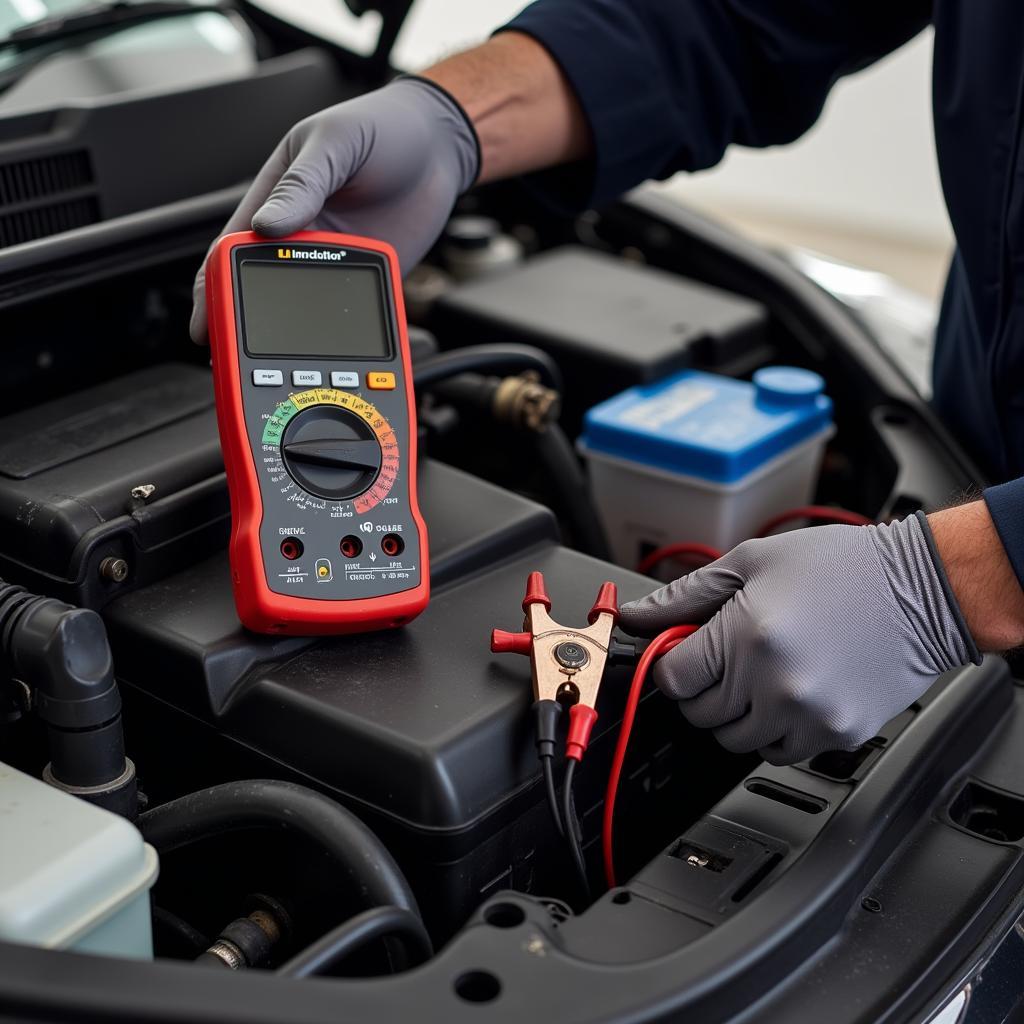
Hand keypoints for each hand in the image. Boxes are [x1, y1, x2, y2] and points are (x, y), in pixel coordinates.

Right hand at [189, 77, 478, 341]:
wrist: (439, 145)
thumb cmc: (381, 129)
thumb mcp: (335, 144)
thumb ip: (303, 184)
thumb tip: (268, 224)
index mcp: (275, 201)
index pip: (233, 251)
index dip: (215, 289)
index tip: (207, 322)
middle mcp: (300, 238)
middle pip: (261, 291)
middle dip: (246, 326)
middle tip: (237, 361)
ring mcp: (334, 261)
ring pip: (304, 309)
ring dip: (296, 338)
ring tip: (287, 369)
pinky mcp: (368, 277)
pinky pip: (351, 312)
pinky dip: (344, 335)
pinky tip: (338, 355)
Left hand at [618, 515, 976, 764]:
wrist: (923, 590)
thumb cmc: (841, 567)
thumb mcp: (751, 562)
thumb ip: (685, 595)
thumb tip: (637, 615)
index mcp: (747, 635)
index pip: (672, 680)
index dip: (674, 664)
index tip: (687, 653)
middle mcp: (774, 682)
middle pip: (699, 714)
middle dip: (703, 686)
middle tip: (728, 657)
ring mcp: (807, 714)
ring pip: (734, 740)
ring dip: (736, 712)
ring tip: (762, 672)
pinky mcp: (837, 735)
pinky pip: (778, 751)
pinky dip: (773, 729)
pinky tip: (790, 691)